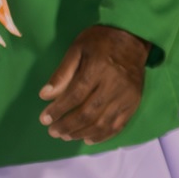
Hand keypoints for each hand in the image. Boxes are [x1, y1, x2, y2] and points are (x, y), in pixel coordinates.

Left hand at [39, 25, 150, 142]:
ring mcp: (126, 95)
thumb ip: (62, 73)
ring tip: (66, 136)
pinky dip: (103, 136)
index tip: (44, 119)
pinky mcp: (134, 102)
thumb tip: (45, 95)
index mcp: (98, 68)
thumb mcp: (77, 49)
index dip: (58, 110)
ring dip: (82, 133)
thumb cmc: (101, 41)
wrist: (134, 37)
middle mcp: (114, 84)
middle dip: (67, 125)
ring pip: (102, 122)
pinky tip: (88, 139)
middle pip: (88, 112)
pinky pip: (118, 125)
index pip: (75, 95)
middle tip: (53, 131)